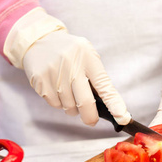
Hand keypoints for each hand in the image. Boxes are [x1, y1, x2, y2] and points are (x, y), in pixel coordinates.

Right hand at [4, 7, 130, 125]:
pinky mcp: (41, 82)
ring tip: (69, 93)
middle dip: (90, 117)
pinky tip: (57, 90)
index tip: (122, 117)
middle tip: (91, 120)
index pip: (104, 86)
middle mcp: (71, 65)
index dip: (114, 104)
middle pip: (85, 103)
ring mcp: (55, 74)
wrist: (39, 41)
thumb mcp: (87, 56)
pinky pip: (55, 105)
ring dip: (72, 108)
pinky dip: (59, 103)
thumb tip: (108, 105)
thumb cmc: (70, 52)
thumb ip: (97, 77)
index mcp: (88, 58)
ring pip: (69, 107)